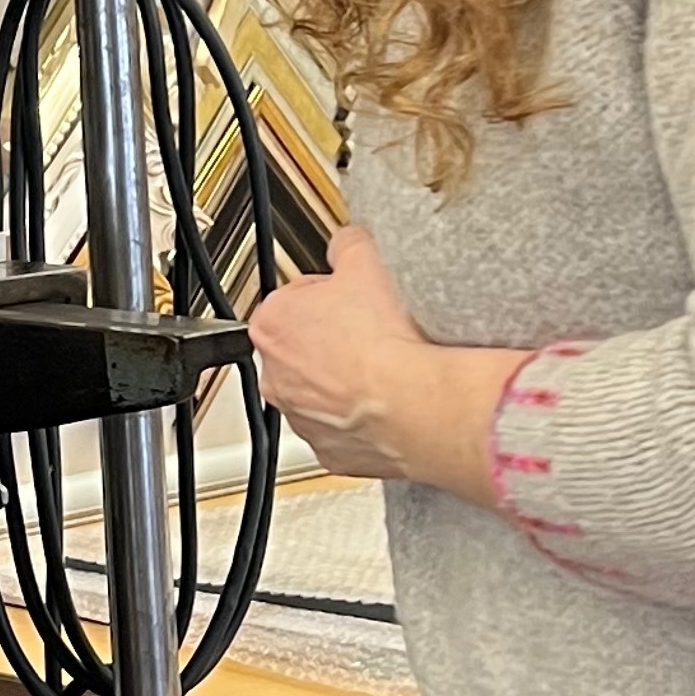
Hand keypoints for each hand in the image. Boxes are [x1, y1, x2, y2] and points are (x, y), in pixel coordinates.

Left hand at [247, 227, 524, 505]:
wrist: (420, 404)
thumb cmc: (389, 339)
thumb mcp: (368, 260)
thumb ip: (347, 244)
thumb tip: (348, 242)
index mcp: (274, 324)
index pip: (294, 299)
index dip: (330, 296)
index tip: (355, 299)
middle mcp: (277, 377)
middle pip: (303, 349)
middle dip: (334, 341)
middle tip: (374, 333)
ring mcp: (302, 420)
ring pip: (322, 393)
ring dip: (347, 382)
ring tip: (388, 369)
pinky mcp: (332, 453)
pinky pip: (345, 431)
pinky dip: (363, 419)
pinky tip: (392, 402)